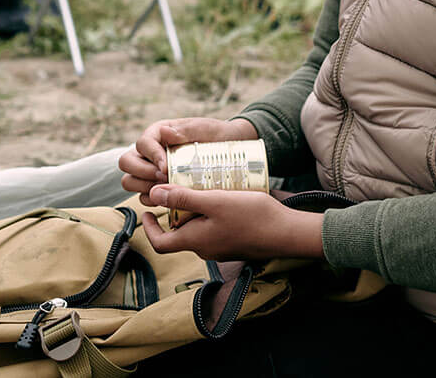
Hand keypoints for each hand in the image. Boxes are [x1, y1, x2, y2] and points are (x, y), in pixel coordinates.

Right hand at [119, 117, 258, 203]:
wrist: (229, 150)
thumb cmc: (216, 136)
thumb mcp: (204, 128)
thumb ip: (185, 130)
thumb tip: (164, 132)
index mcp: (157, 133)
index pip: (142, 143)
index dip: (151, 156)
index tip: (166, 168)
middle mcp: (149, 152)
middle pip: (126, 162)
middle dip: (142, 173)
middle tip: (165, 179)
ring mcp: (150, 170)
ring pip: (129, 181)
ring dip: (143, 187)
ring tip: (166, 189)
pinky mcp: (157, 187)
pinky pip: (143, 197)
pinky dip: (152, 200)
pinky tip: (170, 199)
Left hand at [140, 185, 324, 261]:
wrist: (286, 233)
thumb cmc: (251, 216)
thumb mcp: (214, 201)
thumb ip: (183, 198)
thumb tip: (153, 195)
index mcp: (195, 240)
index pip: (161, 243)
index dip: (149, 229)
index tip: (148, 211)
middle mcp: (205, 248)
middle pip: (179, 233)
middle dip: (175, 211)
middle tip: (178, 187)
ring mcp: (220, 247)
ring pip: (198, 229)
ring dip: (194, 211)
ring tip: (201, 187)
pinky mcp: (234, 243)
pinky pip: (214, 229)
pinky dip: (210, 214)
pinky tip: (222, 197)